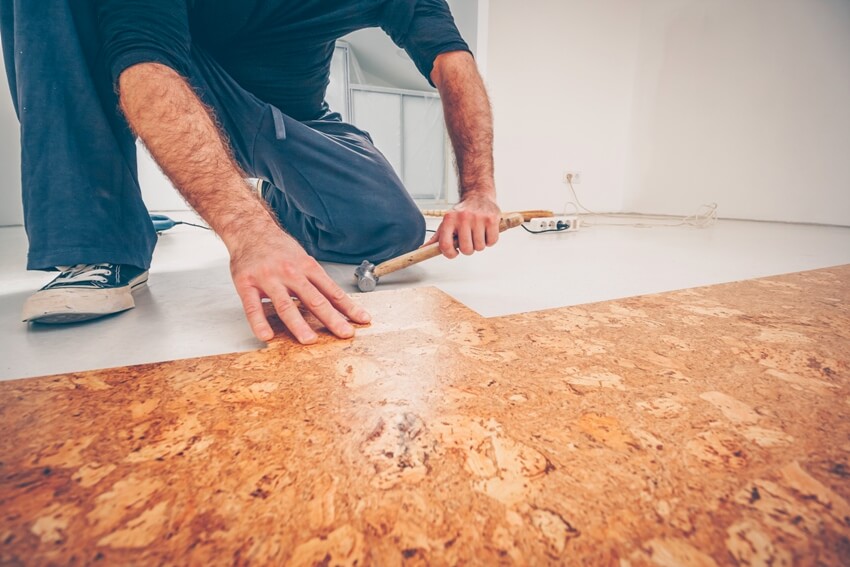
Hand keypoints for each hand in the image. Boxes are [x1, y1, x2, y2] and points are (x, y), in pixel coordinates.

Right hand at [229, 228, 370, 343]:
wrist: (249, 228)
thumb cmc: (279, 248)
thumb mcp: (303, 259)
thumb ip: (316, 281)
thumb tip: (337, 303)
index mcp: (308, 267)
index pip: (332, 291)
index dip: (349, 307)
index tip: (363, 320)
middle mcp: (291, 272)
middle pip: (314, 299)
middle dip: (331, 318)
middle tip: (345, 334)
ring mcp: (268, 278)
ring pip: (285, 305)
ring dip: (298, 324)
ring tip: (309, 340)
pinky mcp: (246, 283)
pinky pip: (253, 307)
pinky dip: (259, 322)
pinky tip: (266, 335)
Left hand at [424, 193, 500, 258]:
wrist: (478, 195)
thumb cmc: (461, 212)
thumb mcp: (447, 222)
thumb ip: (436, 237)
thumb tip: (423, 249)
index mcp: (449, 219)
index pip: (445, 245)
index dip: (450, 254)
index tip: (454, 253)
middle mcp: (463, 218)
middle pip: (466, 249)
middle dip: (468, 249)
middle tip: (469, 240)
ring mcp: (478, 218)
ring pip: (480, 247)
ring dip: (479, 244)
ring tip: (477, 234)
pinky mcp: (491, 219)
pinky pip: (492, 242)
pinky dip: (490, 241)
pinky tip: (486, 232)